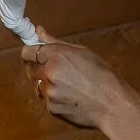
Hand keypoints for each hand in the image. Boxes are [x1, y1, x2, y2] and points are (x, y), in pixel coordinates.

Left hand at [23, 30, 139, 135]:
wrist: (111, 105)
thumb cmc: (102, 76)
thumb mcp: (82, 52)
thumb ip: (56, 42)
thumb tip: (39, 31)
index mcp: (57, 55)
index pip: (28, 52)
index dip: (29, 53)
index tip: (32, 54)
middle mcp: (50, 73)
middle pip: (29, 69)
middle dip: (37, 68)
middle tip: (53, 70)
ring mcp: (50, 92)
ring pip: (38, 85)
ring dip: (47, 84)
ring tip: (69, 85)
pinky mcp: (51, 108)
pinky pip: (47, 100)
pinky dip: (55, 98)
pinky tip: (72, 96)